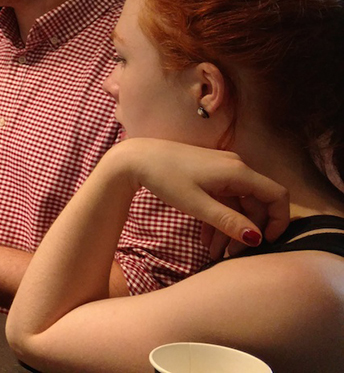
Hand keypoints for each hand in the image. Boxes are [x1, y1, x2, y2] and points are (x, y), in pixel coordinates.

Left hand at [110, 139, 289, 256]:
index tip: (268, 243)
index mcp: (238, 172)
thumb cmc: (165, 178)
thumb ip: (228, 221)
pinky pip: (223, 200)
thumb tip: (257, 238)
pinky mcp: (209, 174)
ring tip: (213, 254)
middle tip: (230, 256)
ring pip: (237, 205)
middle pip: (256, 204)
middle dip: (246, 232)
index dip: (279, 220)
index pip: (276, 195)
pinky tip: (204, 240)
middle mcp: (236, 168)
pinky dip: (217, 219)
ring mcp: (223, 170)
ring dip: (229, 229)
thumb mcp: (196, 204)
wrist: (136, 159)